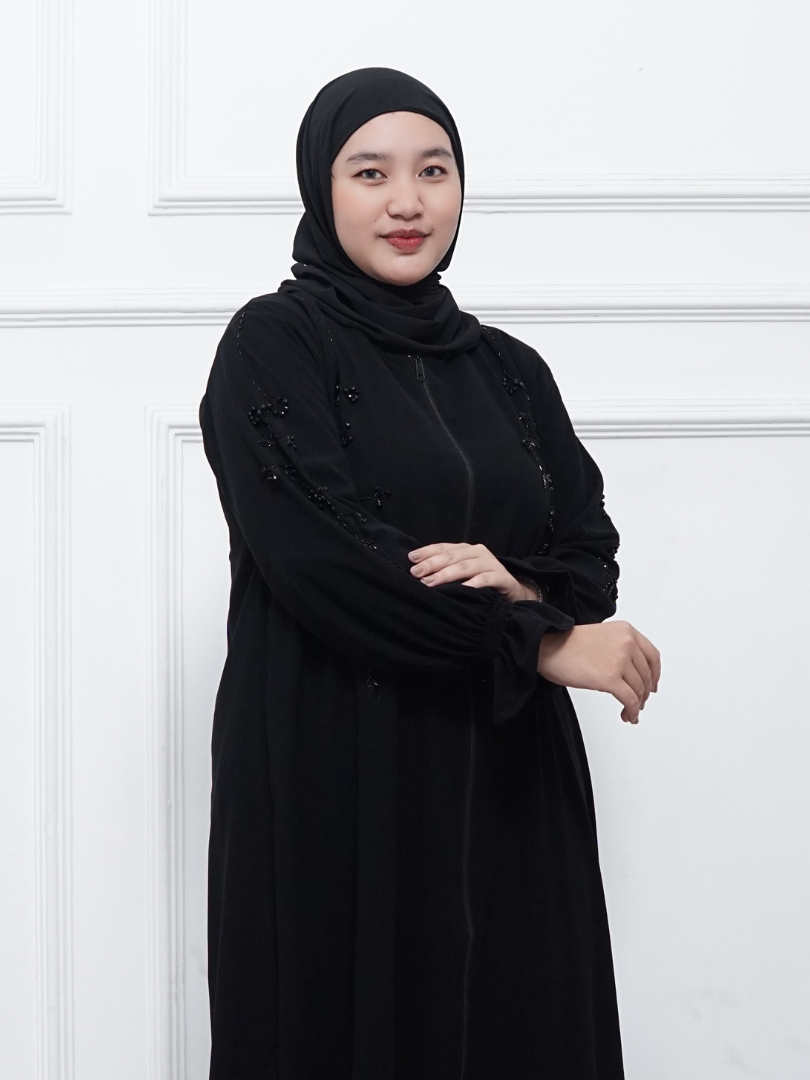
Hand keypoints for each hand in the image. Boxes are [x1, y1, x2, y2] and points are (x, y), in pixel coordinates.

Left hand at [407, 542, 533, 602]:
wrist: (512, 592)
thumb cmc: (482, 583)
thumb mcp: (463, 575)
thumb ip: (445, 570)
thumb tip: (419, 573)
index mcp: (466, 550)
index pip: (443, 548)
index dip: (427, 552)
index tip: (411, 559)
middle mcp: (478, 553)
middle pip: (452, 556)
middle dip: (432, 564)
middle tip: (416, 573)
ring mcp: (491, 564)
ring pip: (465, 567)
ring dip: (446, 574)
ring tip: (431, 582)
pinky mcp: (502, 577)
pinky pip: (486, 579)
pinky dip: (474, 583)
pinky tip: (462, 589)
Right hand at [537, 620, 660, 724]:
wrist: (548, 647)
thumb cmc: (567, 643)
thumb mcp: (602, 636)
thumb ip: (621, 647)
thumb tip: (633, 672)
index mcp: (626, 631)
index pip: (652, 656)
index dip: (655, 674)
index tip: (653, 684)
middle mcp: (627, 643)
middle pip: (647, 675)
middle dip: (644, 693)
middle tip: (639, 702)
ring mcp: (620, 661)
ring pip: (639, 689)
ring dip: (637, 704)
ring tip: (630, 711)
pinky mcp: (610, 679)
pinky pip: (630, 700)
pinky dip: (632, 711)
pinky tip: (628, 715)